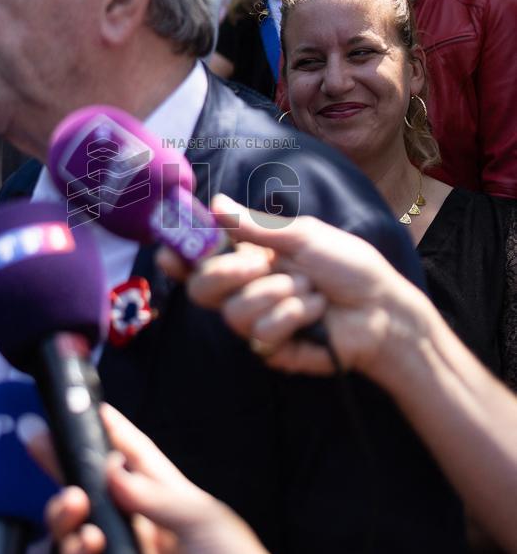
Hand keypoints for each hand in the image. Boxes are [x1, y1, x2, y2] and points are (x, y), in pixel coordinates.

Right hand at [34, 403, 348, 553]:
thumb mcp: (207, 522)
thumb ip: (157, 498)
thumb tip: (112, 471)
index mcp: (172, 498)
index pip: (135, 455)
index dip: (109, 429)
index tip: (80, 404)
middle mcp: (146, 527)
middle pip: (95, 489)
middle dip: (65, 464)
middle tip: (37, 441)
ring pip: (81, 531)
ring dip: (66, 514)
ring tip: (72, 503)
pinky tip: (87, 546)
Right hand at [160, 194, 431, 384]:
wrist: (383, 308)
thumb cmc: (349, 266)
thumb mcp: (304, 236)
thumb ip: (255, 226)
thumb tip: (216, 203)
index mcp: (250, 256)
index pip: (201, 258)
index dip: (179, 255)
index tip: (169, 251)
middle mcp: (248, 289)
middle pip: (202, 289)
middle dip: (228, 273)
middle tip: (261, 264)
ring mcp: (258, 321)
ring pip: (234, 312)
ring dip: (278, 295)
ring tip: (310, 291)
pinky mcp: (273, 349)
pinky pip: (262, 334)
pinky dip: (294, 317)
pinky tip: (317, 314)